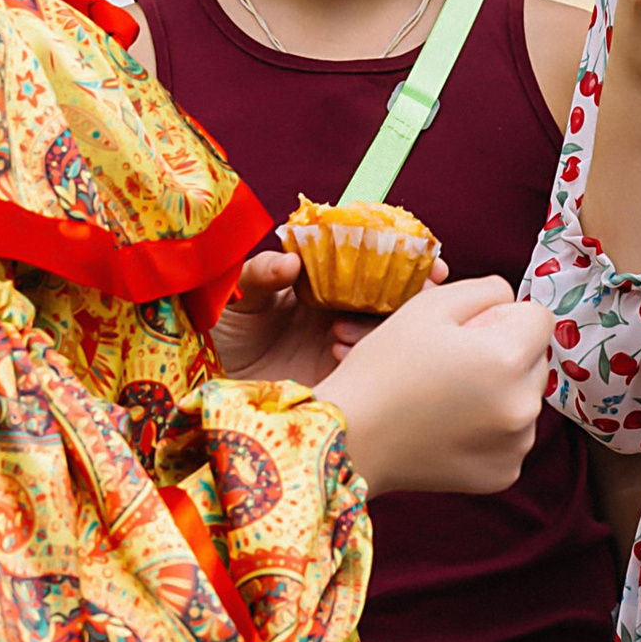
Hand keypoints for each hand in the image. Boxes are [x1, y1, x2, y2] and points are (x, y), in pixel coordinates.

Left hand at [213, 246, 454, 390]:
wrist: (213, 388)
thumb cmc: (223, 335)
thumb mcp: (236, 297)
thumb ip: (260, 273)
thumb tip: (292, 262)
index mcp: (321, 280)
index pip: (369, 259)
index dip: (400, 253)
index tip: (427, 255)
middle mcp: (341, 308)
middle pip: (392, 292)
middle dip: (414, 288)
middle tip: (424, 288)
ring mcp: (346, 342)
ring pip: (389, 326)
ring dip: (378, 324)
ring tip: (336, 334)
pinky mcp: (346, 376)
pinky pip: (375, 362)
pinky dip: (368, 354)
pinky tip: (338, 355)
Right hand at [316, 277, 549, 496]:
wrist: (351, 439)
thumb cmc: (383, 368)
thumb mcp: (429, 306)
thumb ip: (485, 290)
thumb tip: (511, 301)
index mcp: (507, 357)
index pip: (540, 318)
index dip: (504, 316)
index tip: (470, 331)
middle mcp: (523, 405)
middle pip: (537, 360)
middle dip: (508, 354)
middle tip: (455, 365)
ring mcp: (516, 445)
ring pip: (526, 399)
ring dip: (502, 392)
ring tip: (449, 398)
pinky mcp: (504, 474)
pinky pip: (512, 436)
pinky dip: (492, 429)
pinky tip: (451, 427)